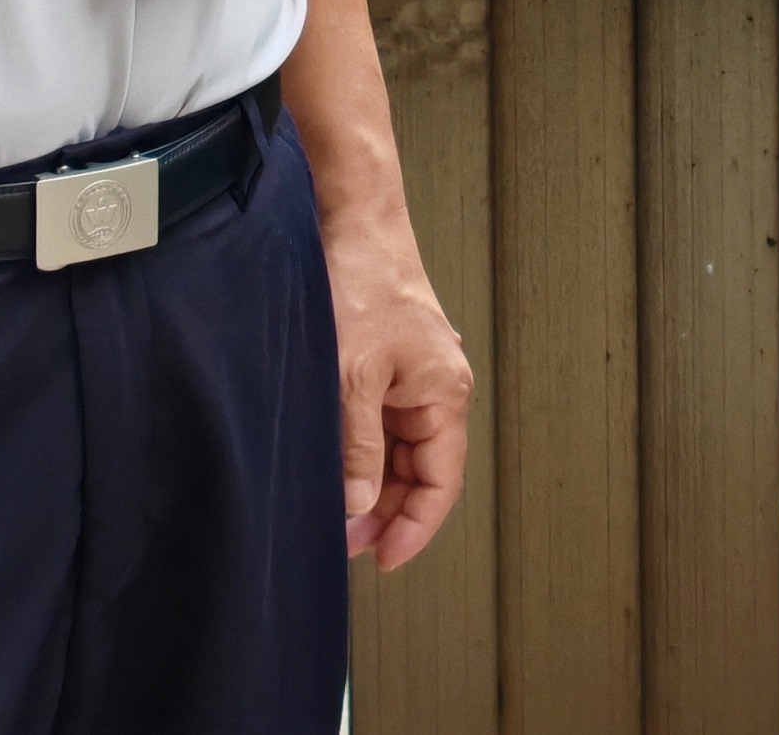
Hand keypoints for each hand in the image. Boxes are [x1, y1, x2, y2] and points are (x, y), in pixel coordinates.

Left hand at [321, 214, 473, 569]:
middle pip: (421, 471)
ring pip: (398, 449)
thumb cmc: (363, 282)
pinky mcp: (387, 362)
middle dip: (387, 511)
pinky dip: (361, 449)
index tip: (382, 561)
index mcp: (446, 392)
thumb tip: (359, 507)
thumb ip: (358, 447)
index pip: (441, 481)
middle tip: (344, 543)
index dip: (415, 528)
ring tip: (335, 512)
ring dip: (371, 483)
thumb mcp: (353, 376)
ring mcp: (412, 375)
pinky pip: (380, 421)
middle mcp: (437, 387)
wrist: (352, 217)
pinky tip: (333, 465)